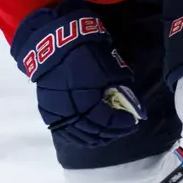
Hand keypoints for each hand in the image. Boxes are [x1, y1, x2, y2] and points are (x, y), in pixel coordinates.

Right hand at [11, 4, 143, 147]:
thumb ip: (119, 85)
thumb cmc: (84, 51)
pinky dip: (78, 137)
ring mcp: (57, 114)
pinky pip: (64, 133)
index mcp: (85, 99)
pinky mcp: (48, 112)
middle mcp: (70, 111)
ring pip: (79, 136)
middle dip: (112, 132)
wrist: (53, 44)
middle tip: (124, 128)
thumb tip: (128, 100)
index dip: (121, 123)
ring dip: (96, 138)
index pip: (107, 121)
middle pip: (93, 131)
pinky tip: (88, 137)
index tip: (133, 120)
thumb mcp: (108, 65)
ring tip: (109, 134)